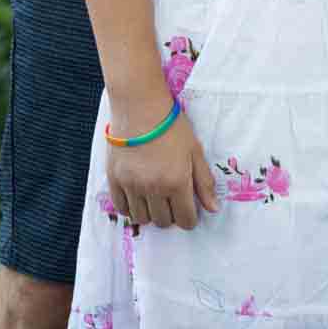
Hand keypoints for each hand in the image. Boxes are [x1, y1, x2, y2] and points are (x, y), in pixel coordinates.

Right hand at [105, 109, 216, 230]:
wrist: (140, 106)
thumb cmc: (171, 125)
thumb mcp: (195, 150)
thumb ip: (204, 182)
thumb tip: (213, 209)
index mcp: (177, 182)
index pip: (185, 220)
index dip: (189, 218)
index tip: (188, 209)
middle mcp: (154, 189)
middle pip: (163, 222)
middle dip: (171, 214)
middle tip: (171, 198)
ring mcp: (132, 186)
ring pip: (142, 219)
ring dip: (151, 212)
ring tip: (154, 196)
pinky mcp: (114, 180)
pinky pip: (122, 209)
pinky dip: (131, 207)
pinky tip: (138, 195)